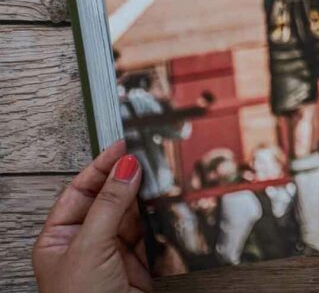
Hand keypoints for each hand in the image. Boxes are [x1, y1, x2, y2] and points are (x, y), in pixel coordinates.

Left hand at [34, 140, 152, 292]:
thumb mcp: (91, 246)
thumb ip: (110, 204)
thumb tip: (125, 167)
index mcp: (59, 237)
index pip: (80, 190)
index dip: (101, 167)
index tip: (123, 145)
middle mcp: (85, 242)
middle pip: (109, 198)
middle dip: (128, 180)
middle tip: (148, 157)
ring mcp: (112, 253)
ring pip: (133, 214)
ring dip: (147, 199)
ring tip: (161, 179)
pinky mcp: (138, 264)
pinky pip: (151, 232)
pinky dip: (161, 219)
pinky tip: (167, 206)